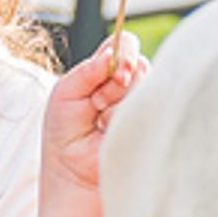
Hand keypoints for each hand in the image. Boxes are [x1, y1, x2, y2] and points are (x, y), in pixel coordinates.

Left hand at [39, 29, 147, 192]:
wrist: (73, 172)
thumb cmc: (65, 132)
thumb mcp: (66, 92)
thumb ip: (87, 70)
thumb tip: (112, 53)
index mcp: (109, 70)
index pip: (125, 44)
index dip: (123, 51)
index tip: (112, 69)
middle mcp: (130, 84)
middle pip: (138, 62)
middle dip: (114, 83)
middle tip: (95, 106)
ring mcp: (143, 103)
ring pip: (143, 85)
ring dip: (114, 105)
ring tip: (100, 124)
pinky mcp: (152, 123)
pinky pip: (146, 107)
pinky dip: (122, 120)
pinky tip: (111, 133)